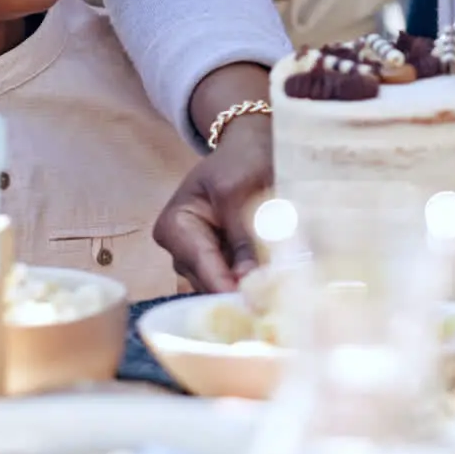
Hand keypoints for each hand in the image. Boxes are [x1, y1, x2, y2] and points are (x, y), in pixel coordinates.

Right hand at [153, 113, 272, 293]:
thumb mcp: (239, 191)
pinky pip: (235, 280)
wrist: (251, 146)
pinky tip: (277, 283)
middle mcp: (181, 249)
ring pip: (223, 286)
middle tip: (275, 302)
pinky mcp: (222, 262)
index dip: (226, 287)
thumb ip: (242, 236)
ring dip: (250, 288)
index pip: (200, 264)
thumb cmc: (240, 160)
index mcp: (174, 226)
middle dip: (240, 290)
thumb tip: (249, 281)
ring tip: (280, 291)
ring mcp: (200, 258)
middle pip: (208, 282)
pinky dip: (254, 281)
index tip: (255, 307)